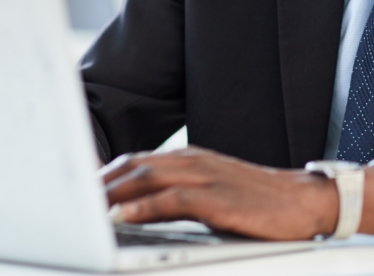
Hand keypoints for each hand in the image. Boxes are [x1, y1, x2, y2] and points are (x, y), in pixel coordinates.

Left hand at [102, 146, 373, 239]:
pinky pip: (171, 200)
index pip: (137, 161)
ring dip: (111, 191)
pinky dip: (141, 205)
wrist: (304, 199)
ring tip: (82, 207)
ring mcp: (206, 176)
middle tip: (67, 198)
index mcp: (191, 158)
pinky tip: (119, 215)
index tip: (76, 190)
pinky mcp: (218, 197)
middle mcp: (195, 161)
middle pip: (134, 165)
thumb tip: (138, 209)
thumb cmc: (257, 200)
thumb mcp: (214, 191)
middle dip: (98, 181)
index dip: (104, 173)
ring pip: (147, 177)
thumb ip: (178, 195)